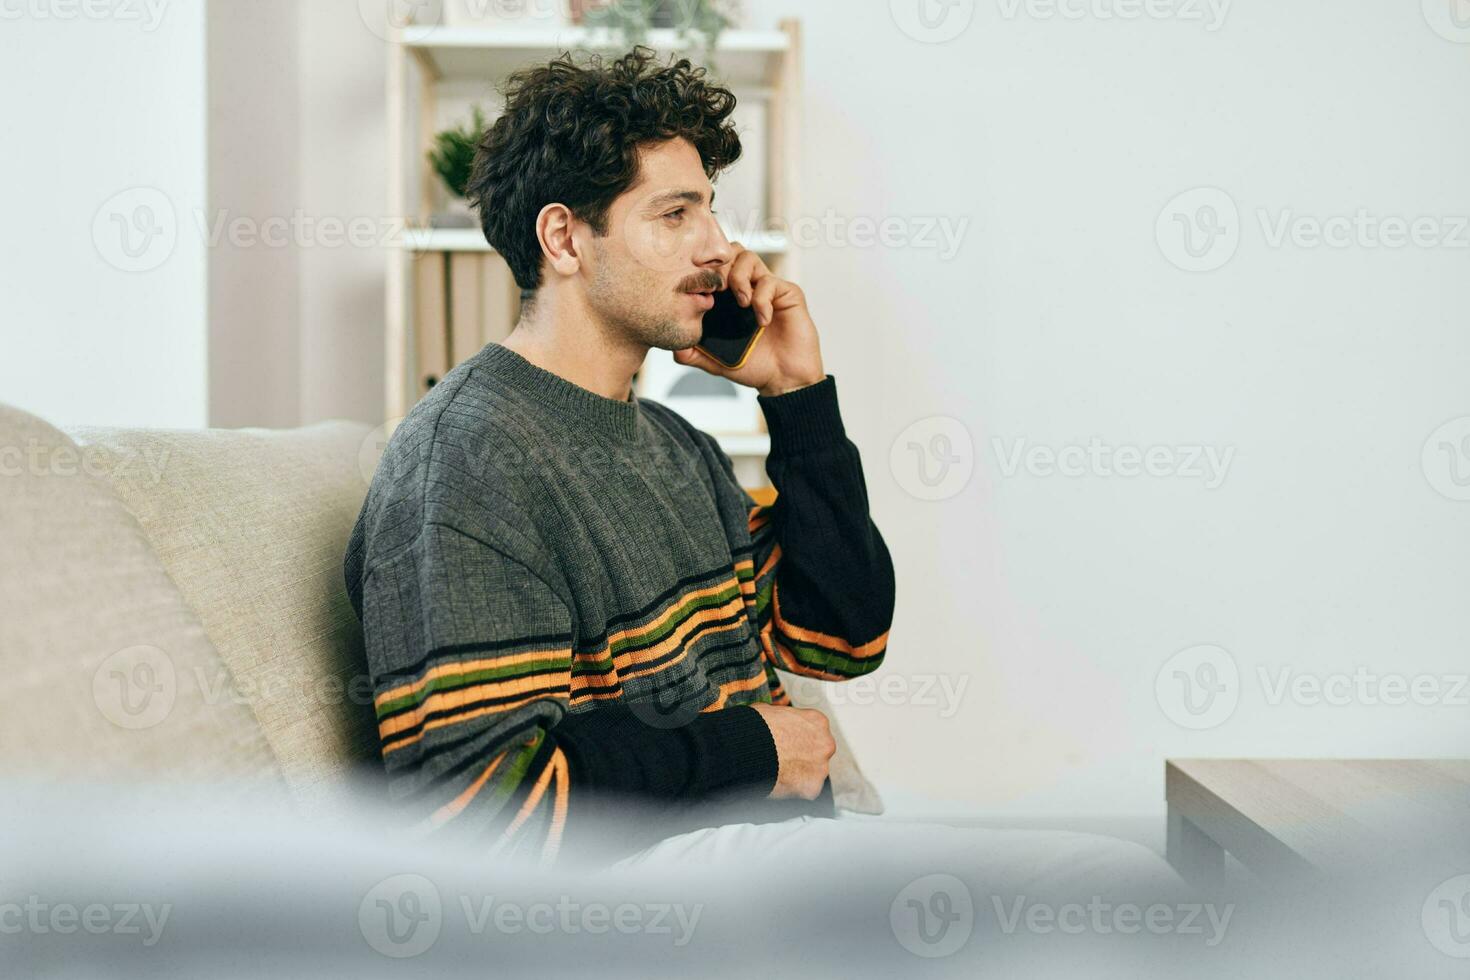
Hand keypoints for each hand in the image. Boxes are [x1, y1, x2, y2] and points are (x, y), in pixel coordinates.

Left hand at [672, 243, 826, 397]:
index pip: (712, 267)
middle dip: (720, 268)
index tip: (698, 289)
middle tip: (718, 291)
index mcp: (728, 297)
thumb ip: (693, 354)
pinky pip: (770, 282)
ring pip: (748, 257)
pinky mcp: (787, 293)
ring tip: (741, 303)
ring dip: (739, 277)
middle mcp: (747, 286)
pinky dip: (762, 300)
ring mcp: (767, 287)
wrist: (784, 378)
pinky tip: (762, 321)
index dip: (703, 271)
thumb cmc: (754, 366)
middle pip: (729, 252)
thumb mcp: (715, 362)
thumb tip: (673, 348)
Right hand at [748, 702, 835, 799]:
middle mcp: (824, 743)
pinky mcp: (812, 787)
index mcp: (817, 722)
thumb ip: (783, 716)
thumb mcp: (771, 710)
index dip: (799, 738)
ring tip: (779, 771)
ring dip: (800, 773)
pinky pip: (805, 790)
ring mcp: (820, 767)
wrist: (748, 748)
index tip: (790, 743)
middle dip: (804, 756)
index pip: (815, 732)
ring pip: (813, 773)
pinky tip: (780, 782)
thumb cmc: (756, 728)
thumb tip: (779, 715)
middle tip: (785, 758)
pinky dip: (794, 789)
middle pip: (818, 753)